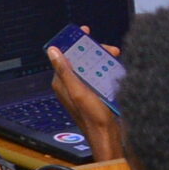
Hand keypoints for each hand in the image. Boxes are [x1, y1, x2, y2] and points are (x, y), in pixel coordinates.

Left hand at [47, 42, 125, 162]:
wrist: (108, 137)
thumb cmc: (93, 117)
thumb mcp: (79, 91)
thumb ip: (65, 71)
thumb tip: (52, 51)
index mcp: (62, 82)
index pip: (65, 55)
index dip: (75, 42)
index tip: (86, 32)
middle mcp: (70, 84)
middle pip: (80, 59)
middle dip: (94, 51)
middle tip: (110, 49)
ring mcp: (82, 89)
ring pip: (90, 66)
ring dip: (102, 59)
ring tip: (116, 57)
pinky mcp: (94, 93)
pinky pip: (98, 76)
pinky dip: (106, 69)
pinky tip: (116, 68)